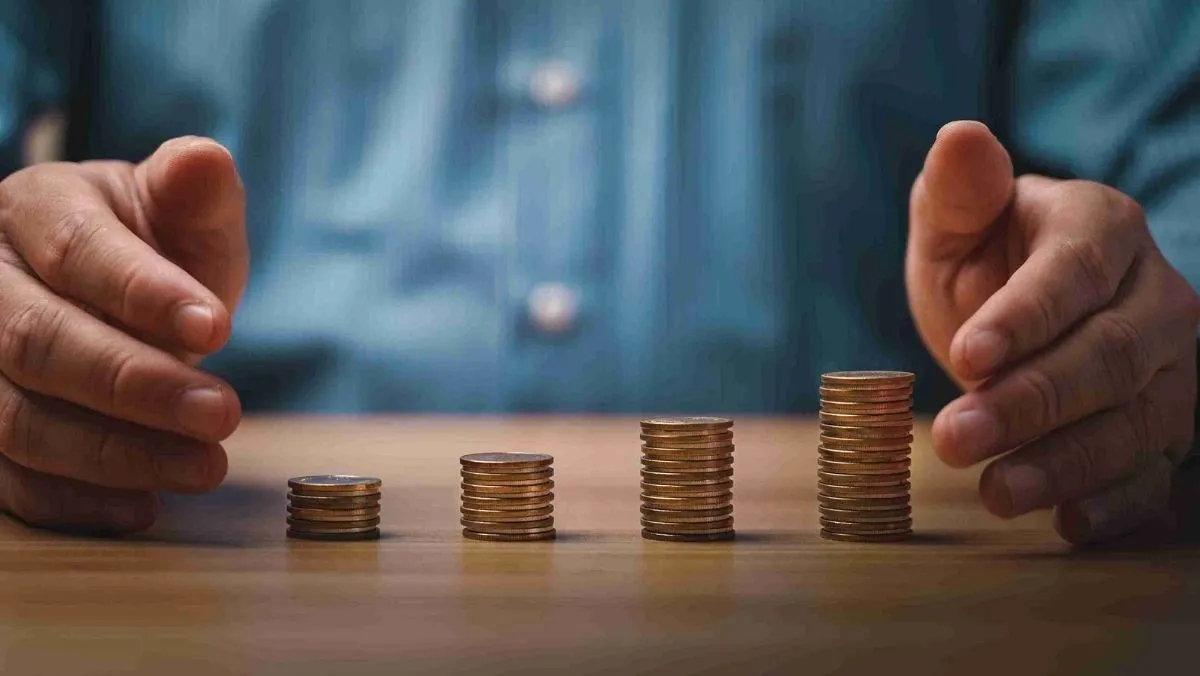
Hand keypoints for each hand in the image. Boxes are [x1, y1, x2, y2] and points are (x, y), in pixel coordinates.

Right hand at [0, 137, 247, 532]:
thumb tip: (205, 161)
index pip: (76, 250)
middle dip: (135, 384)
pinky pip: (7, 480)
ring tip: (205, 466)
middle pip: (37, 341)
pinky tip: (144, 507)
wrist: (110, 295)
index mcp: (34, 209)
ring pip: (15, 419)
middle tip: (223, 415)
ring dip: (114, 453)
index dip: (143, 292)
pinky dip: (73, 502)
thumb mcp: (182, 214)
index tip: (219, 329)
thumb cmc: (153, 248)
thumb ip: (196, 195)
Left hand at [907, 121, 1199, 543]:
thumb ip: (959, 190)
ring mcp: (1171, 367)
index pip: (1072, 273)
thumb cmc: (982, 260)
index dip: (1024, 317)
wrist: (1018, 315)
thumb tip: (959, 137)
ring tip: (994, 492)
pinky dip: (1114, 502)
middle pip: (1107, 355)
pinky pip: (1155, 470)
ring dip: (1065, 463)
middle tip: (953, 438)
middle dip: (1031, 402)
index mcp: (1101, 227)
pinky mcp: (1165, 425)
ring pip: (1136, 420)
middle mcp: (1154, 296)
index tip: (967, 357)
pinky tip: (1064, 523)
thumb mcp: (955, 223)